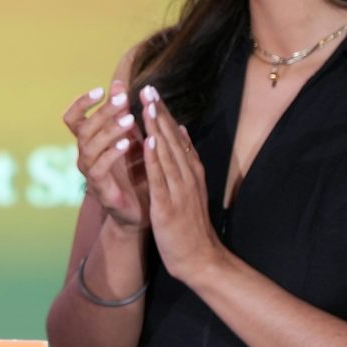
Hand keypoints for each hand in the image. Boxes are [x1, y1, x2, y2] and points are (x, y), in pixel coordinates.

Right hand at [63, 84, 146, 227]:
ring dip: (108, 130)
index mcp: (89, 142)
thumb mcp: (130, 137)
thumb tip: (120, 82)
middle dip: (102, 111)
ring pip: (88, 146)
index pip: (73, 118)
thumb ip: (122, 113)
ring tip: (130, 120)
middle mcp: (84, 155)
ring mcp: (89, 172)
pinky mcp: (99, 189)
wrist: (142, 210)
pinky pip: (98, 168)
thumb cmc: (135, 171)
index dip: (82, 102)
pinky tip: (127, 143)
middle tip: (123, 99)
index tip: (101, 89)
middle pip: (82, 128)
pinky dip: (111, 153)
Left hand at [141, 86, 224, 283]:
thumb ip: (185, 161)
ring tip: (147, 105)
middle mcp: (187, 176)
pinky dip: (154, 158)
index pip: (176, 137)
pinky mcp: (168, 205)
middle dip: (159, 113)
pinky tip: (147, 141)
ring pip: (166, 153)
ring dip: (156, 128)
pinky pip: (160, 178)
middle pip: (172, 139)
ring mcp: (179, 189)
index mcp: (191, 172)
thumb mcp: (191, 188)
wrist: (200, 258)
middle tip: (147, 88)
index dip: (164, 114)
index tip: (153, 92)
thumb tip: (180, 131)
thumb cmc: (191, 225)